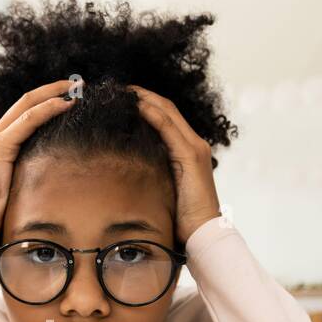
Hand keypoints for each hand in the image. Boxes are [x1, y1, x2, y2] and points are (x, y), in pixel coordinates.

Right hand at [0, 79, 76, 242]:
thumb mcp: (15, 188)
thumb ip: (28, 175)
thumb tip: (53, 178)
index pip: (23, 113)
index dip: (46, 100)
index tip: (69, 97)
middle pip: (26, 101)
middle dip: (53, 89)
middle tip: (78, 84)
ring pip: (28, 105)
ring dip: (54, 93)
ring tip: (78, 89)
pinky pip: (28, 120)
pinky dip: (48, 109)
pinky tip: (66, 105)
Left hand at [129, 84, 222, 244]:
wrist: (201, 232)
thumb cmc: (181, 217)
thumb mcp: (163, 187)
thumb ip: (153, 172)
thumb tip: (129, 166)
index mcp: (188, 150)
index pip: (166, 117)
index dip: (146, 103)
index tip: (124, 97)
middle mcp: (194, 144)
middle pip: (167, 108)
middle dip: (143, 95)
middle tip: (119, 88)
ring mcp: (194, 148)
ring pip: (168, 113)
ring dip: (146, 99)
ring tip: (125, 92)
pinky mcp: (191, 156)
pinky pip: (170, 129)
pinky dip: (154, 115)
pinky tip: (138, 106)